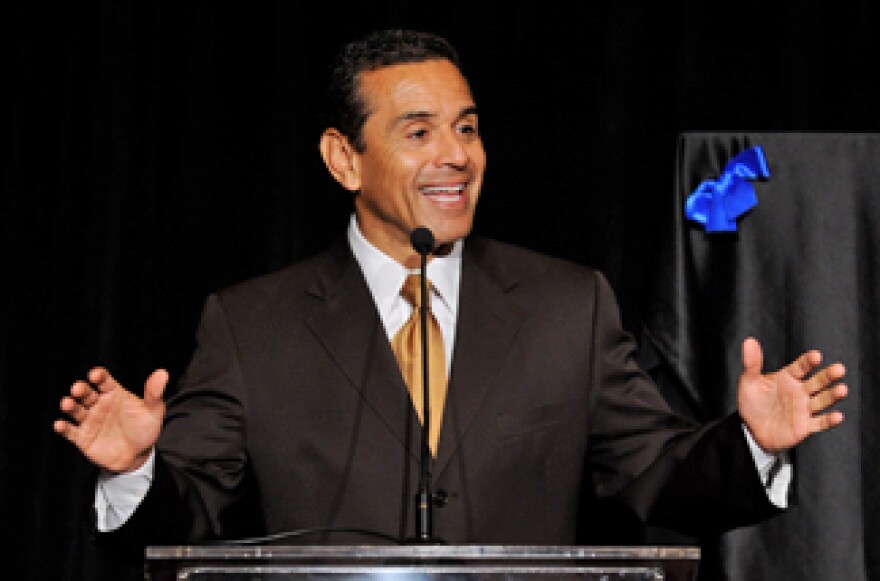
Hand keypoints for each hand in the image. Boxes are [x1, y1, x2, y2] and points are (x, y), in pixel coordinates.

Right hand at [54, 367, 167, 472]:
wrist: (138, 456)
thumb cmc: (145, 429)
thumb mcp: (153, 411)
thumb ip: (154, 393)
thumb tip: (162, 373)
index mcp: (114, 394)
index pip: (104, 380)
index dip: (98, 376)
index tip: (96, 375)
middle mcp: (99, 404)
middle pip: (86, 393)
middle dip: (81, 389)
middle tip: (78, 389)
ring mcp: (90, 420)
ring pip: (75, 410)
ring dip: (70, 405)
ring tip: (68, 403)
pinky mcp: (83, 437)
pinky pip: (70, 431)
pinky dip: (63, 428)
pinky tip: (60, 425)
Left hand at [737, 337, 846, 452]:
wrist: (752, 430)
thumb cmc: (752, 403)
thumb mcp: (749, 382)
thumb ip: (752, 363)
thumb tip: (749, 341)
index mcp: (788, 378)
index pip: (801, 366)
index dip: (808, 361)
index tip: (816, 355)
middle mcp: (800, 392)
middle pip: (817, 381)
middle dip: (828, 375)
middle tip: (839, 368)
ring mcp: (804, 409)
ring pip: (822, 400)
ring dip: (832, 395)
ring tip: (842, 389)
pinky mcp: (804, 426)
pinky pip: (819, 423)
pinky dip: (828, 420)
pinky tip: (837, 416)